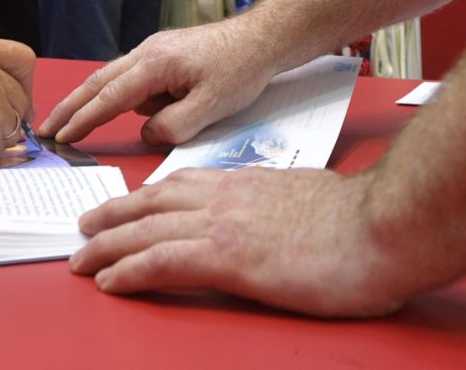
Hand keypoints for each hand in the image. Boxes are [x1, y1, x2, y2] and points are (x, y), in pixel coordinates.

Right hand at [39, 19, 278, 146]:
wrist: (261, 38)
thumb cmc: (240, 68)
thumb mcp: (210, 107)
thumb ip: (173, 126)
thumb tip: (146, 134)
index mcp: (155, 64)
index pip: (109, 98)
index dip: (83, 120)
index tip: (61, 137)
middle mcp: (147, 52)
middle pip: (98, 82)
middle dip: (70, 106)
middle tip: (45, 127)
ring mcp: (153, 51)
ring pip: (113, 79)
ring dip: (92, 101)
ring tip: (70, 122)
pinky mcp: (162, 55)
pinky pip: (134, 79)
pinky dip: (121, 95)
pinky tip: (141, 110)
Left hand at [70, 168, 405, 316]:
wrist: (384, 226)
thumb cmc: (365, 222)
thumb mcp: (311, 201)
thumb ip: (284, 207)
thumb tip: (281, 223)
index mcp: (249, 184)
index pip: (183, 185)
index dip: (147, 197)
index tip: (127, 206)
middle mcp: (228, 197)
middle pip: (152, 202)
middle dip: (113, 216)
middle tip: (84, 228)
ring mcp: (225, 225)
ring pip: (146, 229)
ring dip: (107, 244)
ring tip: (81, 259)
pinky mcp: (228, 257)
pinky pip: (162, 261)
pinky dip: (129, 270)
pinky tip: (109, 281)